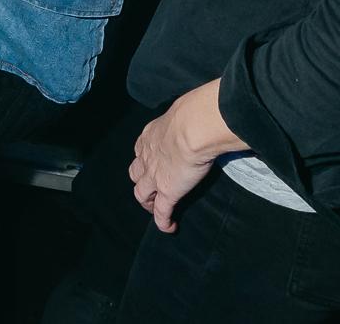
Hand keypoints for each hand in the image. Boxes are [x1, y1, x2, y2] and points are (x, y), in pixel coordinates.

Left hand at [130, 80, 239, 232]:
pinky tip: (169, 227)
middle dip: (141, 181)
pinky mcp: (167, 192)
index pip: (142, 150)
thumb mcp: (184, 112)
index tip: (153, 163)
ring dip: (147, 202)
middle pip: (136, 173)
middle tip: (151, 188)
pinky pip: (161, 212)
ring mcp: (155, 177)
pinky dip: (163, 222)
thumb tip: (203, 113)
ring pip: (141, 194)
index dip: (145, 159)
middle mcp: (147, 157)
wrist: (193, 128)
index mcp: (150, 136)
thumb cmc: (192, 114)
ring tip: (156, 208)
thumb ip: (188, 118)